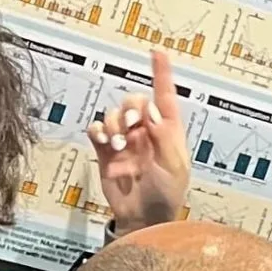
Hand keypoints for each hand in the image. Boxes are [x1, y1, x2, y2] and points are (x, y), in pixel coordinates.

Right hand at [89, 48, 191, 232]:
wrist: (144, 218)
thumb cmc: (167, 194)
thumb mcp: (174, 167)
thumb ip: (164, 138)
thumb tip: (152, 111)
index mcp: (168, 131)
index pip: (165, 97)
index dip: (162, 74)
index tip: (157, 52)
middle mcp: (146, 131)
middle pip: (133, 101)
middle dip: (129, 108)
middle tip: (131, 127)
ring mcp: (125, 140)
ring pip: (113, 114)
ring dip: (114, 124)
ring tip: (119, 146)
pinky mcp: (106, 151)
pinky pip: (97, 129)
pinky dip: (98, 131)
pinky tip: (104, 142)